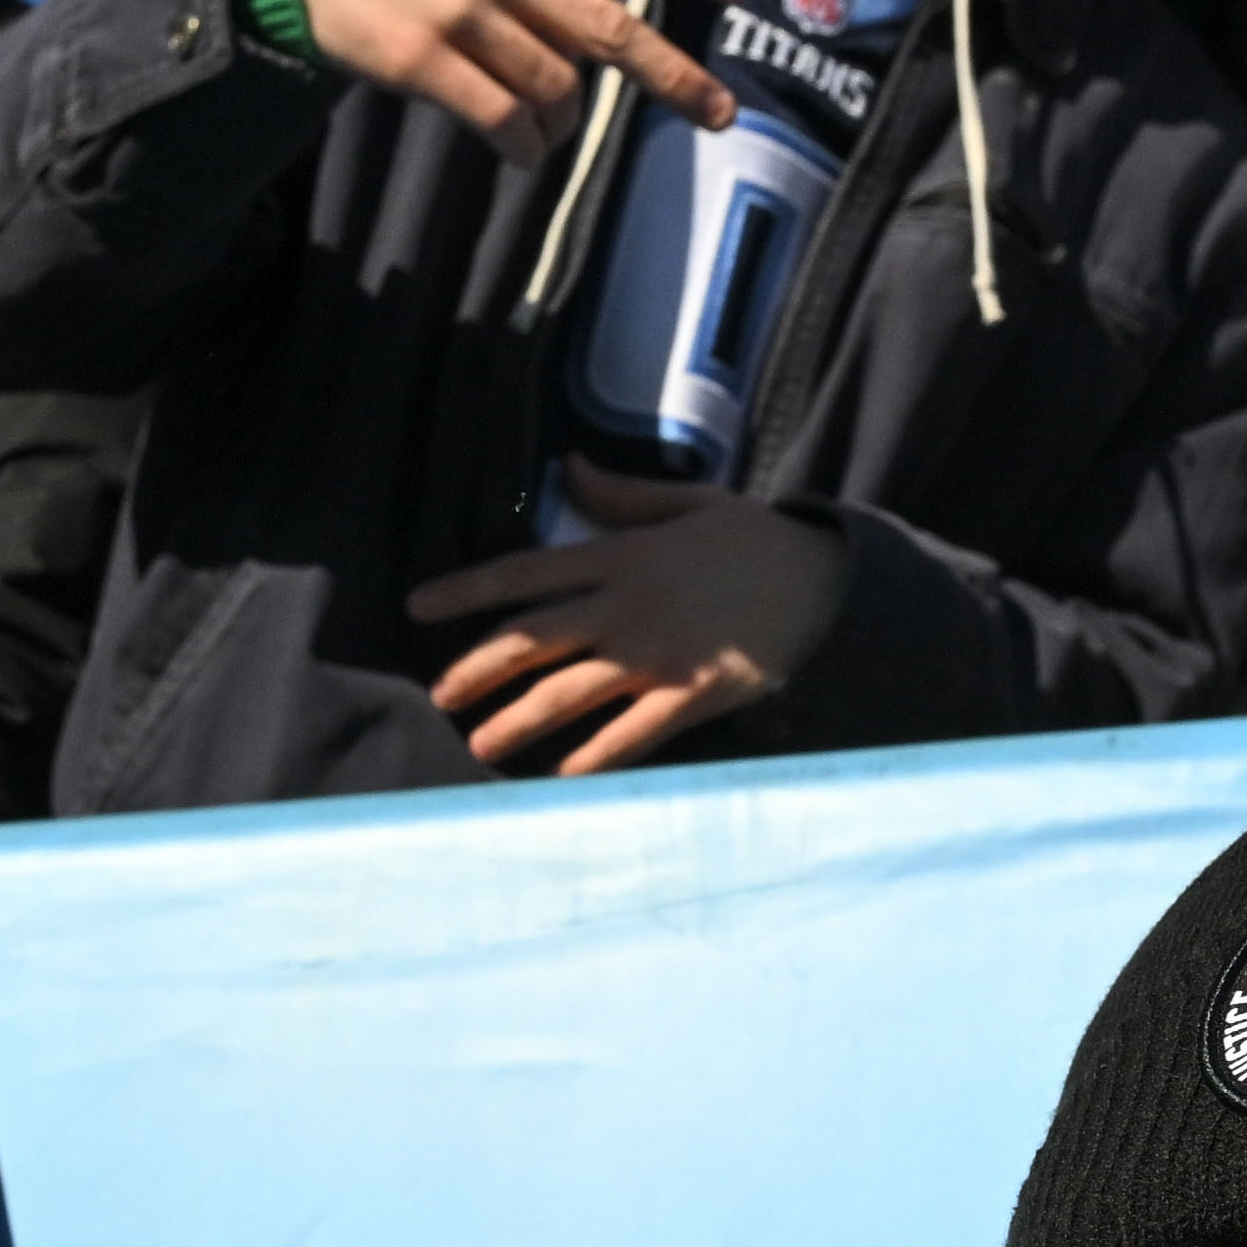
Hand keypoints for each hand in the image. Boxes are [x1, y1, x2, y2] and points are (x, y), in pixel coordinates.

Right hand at [292, 0, 748, 141]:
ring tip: (548, 132)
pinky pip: (502, 119)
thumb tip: (608, 24)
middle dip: (672, 75)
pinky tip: (521, 151)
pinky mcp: (423, 59)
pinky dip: (524, 147)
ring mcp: (461, 11)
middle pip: (608, 29)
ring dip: (566, 123)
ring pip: (557, 87)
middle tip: (718, 113)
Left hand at [404, 464, 848, 772]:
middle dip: (478, 667)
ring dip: (519, 721)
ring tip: (479, 745)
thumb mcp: (690, 503)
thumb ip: (623, 495)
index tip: (417, 606)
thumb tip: (569, 468)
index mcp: (621, 554)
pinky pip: (634, 734)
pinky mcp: (693, 695)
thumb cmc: (756, 541)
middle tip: (437, 695)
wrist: (828, 580)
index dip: (466, 590)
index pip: (525, 571)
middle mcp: (628, 606)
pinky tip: (562, 778)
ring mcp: (659, 654)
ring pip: (571, 692)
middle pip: (534, 638)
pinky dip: (596, 758)